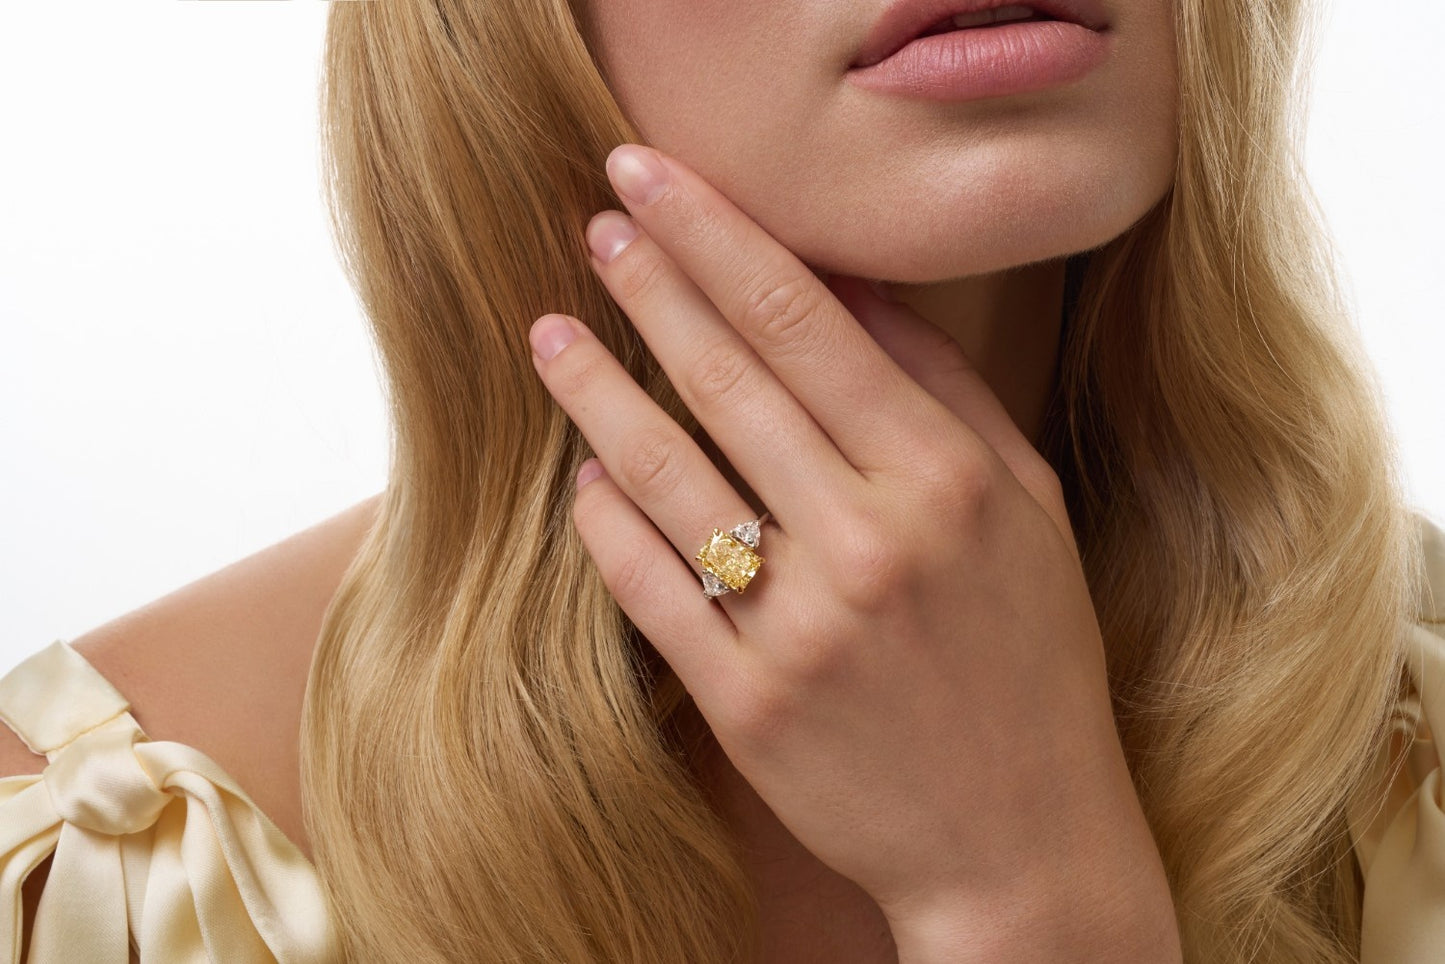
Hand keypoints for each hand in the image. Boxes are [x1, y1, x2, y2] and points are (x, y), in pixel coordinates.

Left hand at [529, 143, 1176, 957]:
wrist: (1018, 839)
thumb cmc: (1029, 658)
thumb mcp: (1027, 508)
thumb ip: (945, 389)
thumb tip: (852, 286)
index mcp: (945, 477)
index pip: (802, 319)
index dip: (715, 234)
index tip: (651, 176)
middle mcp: (873, 540)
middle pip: (726, 375)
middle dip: (649, 283)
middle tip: (596, 222)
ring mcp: (803, 627)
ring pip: (666, 476)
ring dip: (597, 391)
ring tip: (549, 332)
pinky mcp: (747, 704)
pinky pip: (649, 589)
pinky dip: (607, 523)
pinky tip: (584, 476)